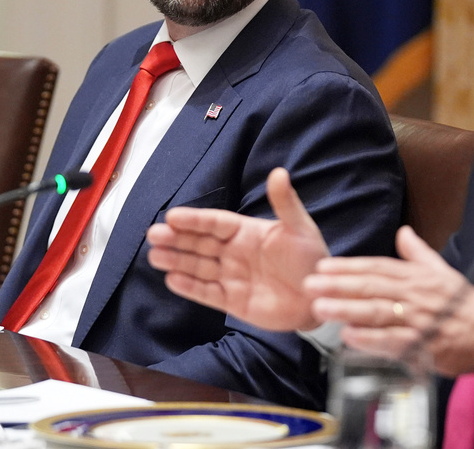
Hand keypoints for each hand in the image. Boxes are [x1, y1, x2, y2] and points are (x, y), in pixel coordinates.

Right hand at [146, 167, 328, 330]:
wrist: (320, 297)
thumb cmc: (312, 259)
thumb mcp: (300, 228)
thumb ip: (285, 203)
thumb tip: (278, 172)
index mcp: (248, 232)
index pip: (215, 223)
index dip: (194, 220)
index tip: (172, 216)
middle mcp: (235, 253)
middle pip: (200, 244)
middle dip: (177, 239)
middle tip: (153, 234)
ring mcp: (232, 277)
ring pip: (198, 267)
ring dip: (177, 260)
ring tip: (155, 255)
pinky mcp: (233, 301)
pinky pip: (207, 293)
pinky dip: (190, 287)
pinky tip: (172, 280)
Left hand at [305, 225, 473, 377]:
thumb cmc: (466, 304)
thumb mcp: (443, 270)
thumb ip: (418, 253)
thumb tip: (403, 232)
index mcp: (417, 276)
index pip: (377, 267)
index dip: (348, 267)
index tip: (323, 266)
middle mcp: (414, 295)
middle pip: (371, 287)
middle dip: (338, 285)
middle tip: (309, 284)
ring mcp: (417, 320)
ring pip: (376, 312)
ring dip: (346, 309)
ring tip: (320, 307)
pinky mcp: (421, 345)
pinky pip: (391, 342)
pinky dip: (369, 340)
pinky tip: (348, 337)